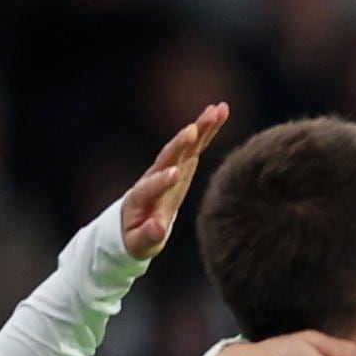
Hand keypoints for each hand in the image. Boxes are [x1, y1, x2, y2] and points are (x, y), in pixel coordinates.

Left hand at [118, 102, 225, 258]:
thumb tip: (158, 227)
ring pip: (185, 145)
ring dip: (200, 127)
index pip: (150, 188)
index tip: (174, 174)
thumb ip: (147, 237)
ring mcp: (169, 168)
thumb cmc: (137, 238)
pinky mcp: (183, 164)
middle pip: (167, 157)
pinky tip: (219, 112)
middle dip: (180, 144)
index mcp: (141, 199)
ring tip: (218, 110)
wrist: (135, 223)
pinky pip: (196, 144)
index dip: (161, 181)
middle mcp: (154, 177)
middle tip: (192, 130)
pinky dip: (207, 128)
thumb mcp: (139, 245)